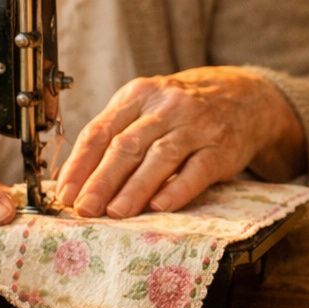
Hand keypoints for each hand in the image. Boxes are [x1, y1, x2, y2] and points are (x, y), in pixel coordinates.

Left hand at [56, 66, 305, 218]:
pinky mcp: (222, 147)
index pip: (101, 130)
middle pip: (127, 145)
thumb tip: (77, 182)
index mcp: (139, 94)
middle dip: (101, 181)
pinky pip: (197, 170)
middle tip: (84, 209)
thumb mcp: (147, 106)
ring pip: (160, 157)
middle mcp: (167, 106)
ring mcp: (197, 125)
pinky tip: (160, 206)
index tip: (65, 194)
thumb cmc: (183, 109)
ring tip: (115, 212)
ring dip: (134, 188)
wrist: (244, 97)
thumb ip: (117, 134)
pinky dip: (177, 189)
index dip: (80, 165)